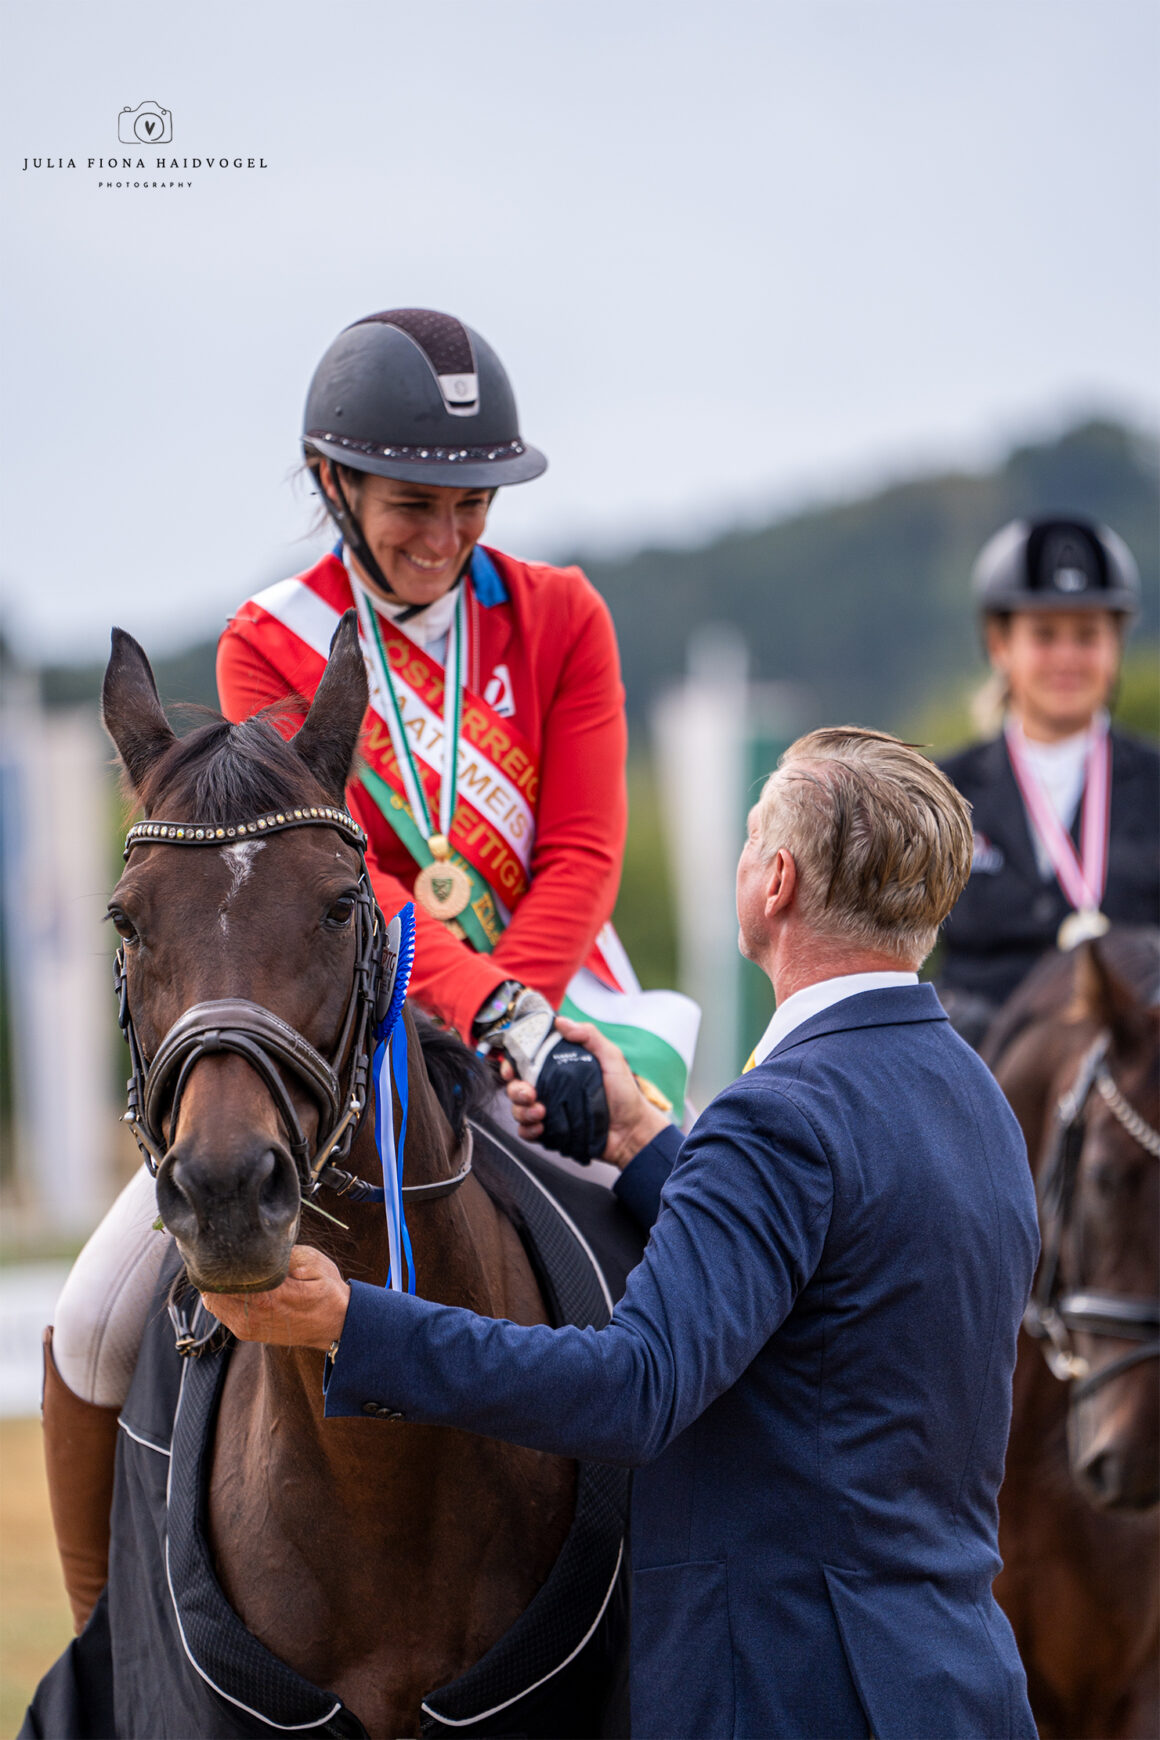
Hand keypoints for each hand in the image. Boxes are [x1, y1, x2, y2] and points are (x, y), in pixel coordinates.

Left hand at [201, 1245, 350, 1351]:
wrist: (336, 1324)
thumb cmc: (326, 1290)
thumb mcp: (312, 1261)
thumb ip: (281, 1254)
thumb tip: (254, 1245)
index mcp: (268, 1296)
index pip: (226, 1277)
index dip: (221, 1259)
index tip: (223, 1243)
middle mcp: (253, 1315)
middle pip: (213, 1290)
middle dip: (216, 1270)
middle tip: (223, 1252)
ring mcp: (247, 1327)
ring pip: (213, 1302)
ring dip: (218, 1285)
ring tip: (229, 1268)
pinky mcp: (246, 1332)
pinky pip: (221, 1311)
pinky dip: (223, 1296)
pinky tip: (236, 1284)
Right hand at [504, 1017, 668, 1167]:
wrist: (632, 1131)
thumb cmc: (624, 1094)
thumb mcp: (611, 1057)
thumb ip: (589, 1036)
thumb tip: (562, 1022)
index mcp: (560, 1068)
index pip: (527, 1062)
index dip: (513, 1063)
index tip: (512, 1067)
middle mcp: (551, 1088)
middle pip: (516, 1085)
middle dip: (516, 1089)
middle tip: (529, 1093)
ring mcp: (549, 1111)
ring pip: (518, 1109)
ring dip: (522, 1111)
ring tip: (540, 1112)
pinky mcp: (551, 1132)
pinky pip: (527, 1131)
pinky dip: (528, 1130)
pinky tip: (540, 1128)